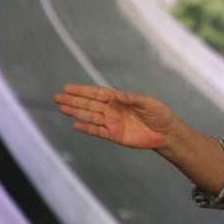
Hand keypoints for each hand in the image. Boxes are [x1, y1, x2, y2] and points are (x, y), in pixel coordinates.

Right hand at [54, 84, 173, 150]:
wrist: (166, 133)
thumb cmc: (159, 114)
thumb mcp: (148, 103)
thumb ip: (132, 98)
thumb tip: (117, 95)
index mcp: (119, 99)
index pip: (97, 93)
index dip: (82, 90)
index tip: (67, 88)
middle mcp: (113, 110)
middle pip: (89, 104)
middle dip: (73, 100)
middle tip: (57, 97)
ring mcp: (112, 123)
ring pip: (90, 117)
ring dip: (76, 113)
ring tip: (61, 108)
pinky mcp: (115, 135)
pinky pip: (98, 131)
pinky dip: (87, 128)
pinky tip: (75, 125)